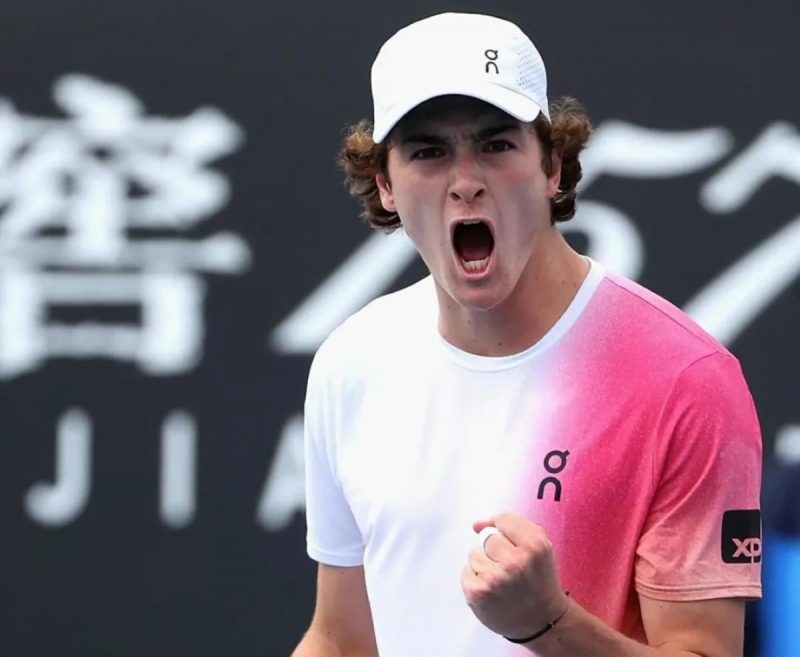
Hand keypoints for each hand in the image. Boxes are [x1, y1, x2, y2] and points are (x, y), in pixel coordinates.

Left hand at [461, 512, 568, 640]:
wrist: (542, 621)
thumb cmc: (538, 580)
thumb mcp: (538, 546)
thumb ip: (511, 525)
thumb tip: (476, 524)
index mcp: (534, 546)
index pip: (503, 519)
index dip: (504, 530)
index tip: (511, 543)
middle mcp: (515, 562)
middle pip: (488, 538)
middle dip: (495, 550)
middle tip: (509, 567)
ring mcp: (494, 579)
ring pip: (474, 554)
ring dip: (484, 564)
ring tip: (501, 581)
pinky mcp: (478, 593)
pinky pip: (466, 571)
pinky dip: (475, 579)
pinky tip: (492, 590)